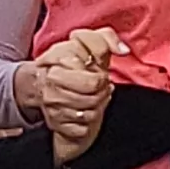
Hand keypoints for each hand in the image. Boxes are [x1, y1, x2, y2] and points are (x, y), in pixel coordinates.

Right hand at [34, 28, 119, 161]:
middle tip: (98, 86)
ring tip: (92, 97)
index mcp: (57, 66)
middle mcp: (51, 88)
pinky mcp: (56, 126)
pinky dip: (88, 123)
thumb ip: (106, 39)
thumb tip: (122, 50)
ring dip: (97, 106)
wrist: (46, 85)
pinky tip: (84, 111)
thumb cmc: (70, 63)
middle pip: (94, 98)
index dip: (101, 77)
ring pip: (90, 114)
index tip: (97, 72)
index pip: (94, 81)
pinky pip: (83, 129)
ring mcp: (52, 108)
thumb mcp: (85, 43)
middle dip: (101, 92)